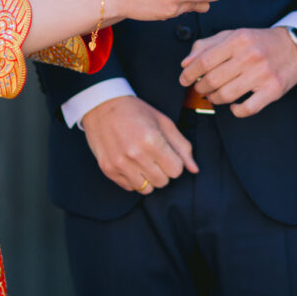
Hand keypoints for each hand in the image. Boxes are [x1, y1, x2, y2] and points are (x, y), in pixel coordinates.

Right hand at [80, 96, 198, 193]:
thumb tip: (194, 169)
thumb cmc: (135, 111)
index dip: (174, 162)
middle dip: (163, 170)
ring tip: (143, 161)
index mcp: (152, 140)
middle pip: (163, 181)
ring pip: (147, 189)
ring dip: (148, 177)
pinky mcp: (108, 170)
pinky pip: (130, 187)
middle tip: (154, 156)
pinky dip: (133, 178)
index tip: (167, 153)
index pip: (176, 170)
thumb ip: (182, 146)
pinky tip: (130, 163)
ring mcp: (120, 164)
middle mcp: (135, 155)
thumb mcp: (163, 122)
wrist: (102, 106)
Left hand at [179, 28, 296, 117]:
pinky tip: (233, 105)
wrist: (295, 46)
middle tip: (199, 89)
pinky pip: (247, 108)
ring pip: (226, 95)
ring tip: (213, 96)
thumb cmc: (259, 41)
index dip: (189, 73)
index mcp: (237, 40)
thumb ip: (206, 46)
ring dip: (214, 99)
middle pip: (213, 80)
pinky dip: (236, 110)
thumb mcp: (232, 35)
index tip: (184, 79)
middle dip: (200, 88)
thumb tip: (185, 63)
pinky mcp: (273, 90)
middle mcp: (249, 56)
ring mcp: (262, 74)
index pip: (204, 60)